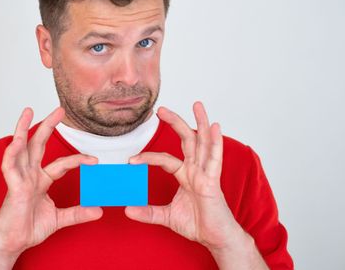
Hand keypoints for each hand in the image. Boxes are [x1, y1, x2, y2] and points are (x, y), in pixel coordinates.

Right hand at [0, 107, 102, 267]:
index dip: (77, 159)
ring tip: (28, 111)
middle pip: (37, 145)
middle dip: (47, 126)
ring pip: (20, 148)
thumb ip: (78, 213)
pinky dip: (13, 153)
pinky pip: (10, 167)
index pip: (61, 164)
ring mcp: (20, 179)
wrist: (13, 244)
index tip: (94, 160)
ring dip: (22, 129)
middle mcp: (29, 175)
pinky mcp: (13, 187)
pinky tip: (17, 141)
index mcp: (40, 180)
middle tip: (60, 110)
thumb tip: (98, 210)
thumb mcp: (59, 218)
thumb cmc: (28, 229)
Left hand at [125, 102, 240, 250]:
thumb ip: (148, 212)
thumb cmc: (198, 225)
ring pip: (203, 143)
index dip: (148, 157)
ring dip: (200, 123)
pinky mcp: (213, 182)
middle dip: (175, 122)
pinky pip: (214, 159)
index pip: (165, 159)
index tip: (131, 160)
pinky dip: (215, 143)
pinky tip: (215, 127)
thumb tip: (127, 210)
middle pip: (187, 140)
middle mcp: (196, 170)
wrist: (216, 239)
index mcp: (186, 175)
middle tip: (161, 109)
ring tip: (197, 105)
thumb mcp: (167, 217)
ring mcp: (206, 174)